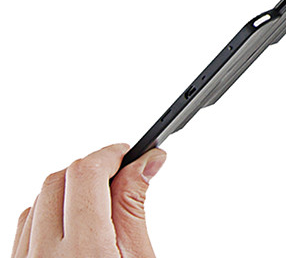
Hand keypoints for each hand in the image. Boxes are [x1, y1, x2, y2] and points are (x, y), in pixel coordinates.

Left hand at [11, 143, 165, 257]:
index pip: (86, 174)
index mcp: (84, 251)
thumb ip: (134, 209)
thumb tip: (146, 161)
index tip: (127, 154)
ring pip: (40, 199)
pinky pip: (24, 225)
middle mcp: (45, 257)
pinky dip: (50, 213)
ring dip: (69, 191)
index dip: (109, 154)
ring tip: (99, 206)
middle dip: (92, 170)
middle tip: (119, 176)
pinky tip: (73, 223)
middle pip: (59, 180)